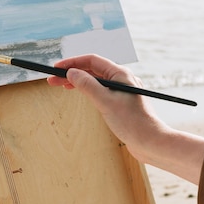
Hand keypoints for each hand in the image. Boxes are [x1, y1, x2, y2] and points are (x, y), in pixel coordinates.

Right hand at [47, 54, 203, 184]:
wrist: (151, 143)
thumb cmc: (132, 122)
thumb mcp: (105, 102)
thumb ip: (87, 85)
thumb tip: (72, 73)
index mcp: (120, 74)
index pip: (92, 60)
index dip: (72, 62)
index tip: (56, 68)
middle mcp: (122, 79)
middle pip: (92, 70)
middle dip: (72, 73)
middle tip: (52, 80)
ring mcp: (122, 91)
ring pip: (95, 80)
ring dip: (78, 81)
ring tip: (61, 86)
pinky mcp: (121, 103)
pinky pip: (100, 90)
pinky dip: (87, 90)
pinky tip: (80, 94)